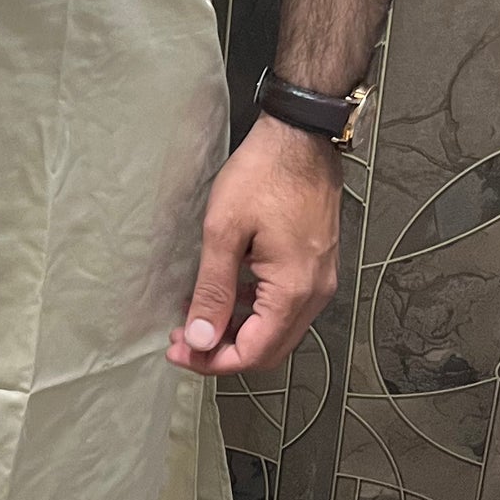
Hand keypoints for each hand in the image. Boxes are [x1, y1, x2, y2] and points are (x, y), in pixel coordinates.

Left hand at [165, 115, 341, 375]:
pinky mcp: (316, 265)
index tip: (178, 353)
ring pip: (277, 329)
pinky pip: (285, 305)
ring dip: (237, 332)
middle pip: (268, 349)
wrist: (301, 137)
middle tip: (183, 342)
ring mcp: (320, 279)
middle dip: (223, 353)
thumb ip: (212, 291)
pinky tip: (225, 295)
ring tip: (196, 318)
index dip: (212, 362)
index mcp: (294, 291)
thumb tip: (201, 340)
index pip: (254, 353)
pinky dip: (253, 311)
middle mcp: (316, 294)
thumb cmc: (263, 175)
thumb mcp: (224, 232)